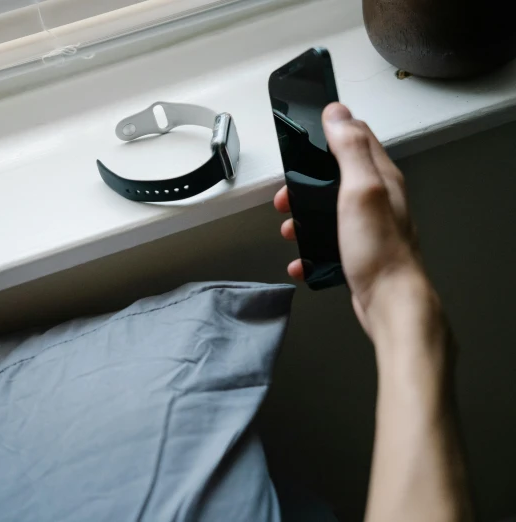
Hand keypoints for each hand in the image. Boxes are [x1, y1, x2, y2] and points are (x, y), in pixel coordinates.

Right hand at [274, 103, 426, 333]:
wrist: (390, 303)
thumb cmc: (378, 250)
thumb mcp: (361, 190)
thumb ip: (350, 150)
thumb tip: (338, 113)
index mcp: (381, 177)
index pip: (358, 137)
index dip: (330, 132)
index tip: (305, 136)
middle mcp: (378, 199)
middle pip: (336, 175)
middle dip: (305, 182)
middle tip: (286, 196)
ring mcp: (369, 226)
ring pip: (328, 209)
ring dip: (303, 216)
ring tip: (288, 228)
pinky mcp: (359, 251)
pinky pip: (328, 241)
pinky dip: (310, 247)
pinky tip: (301, 259)